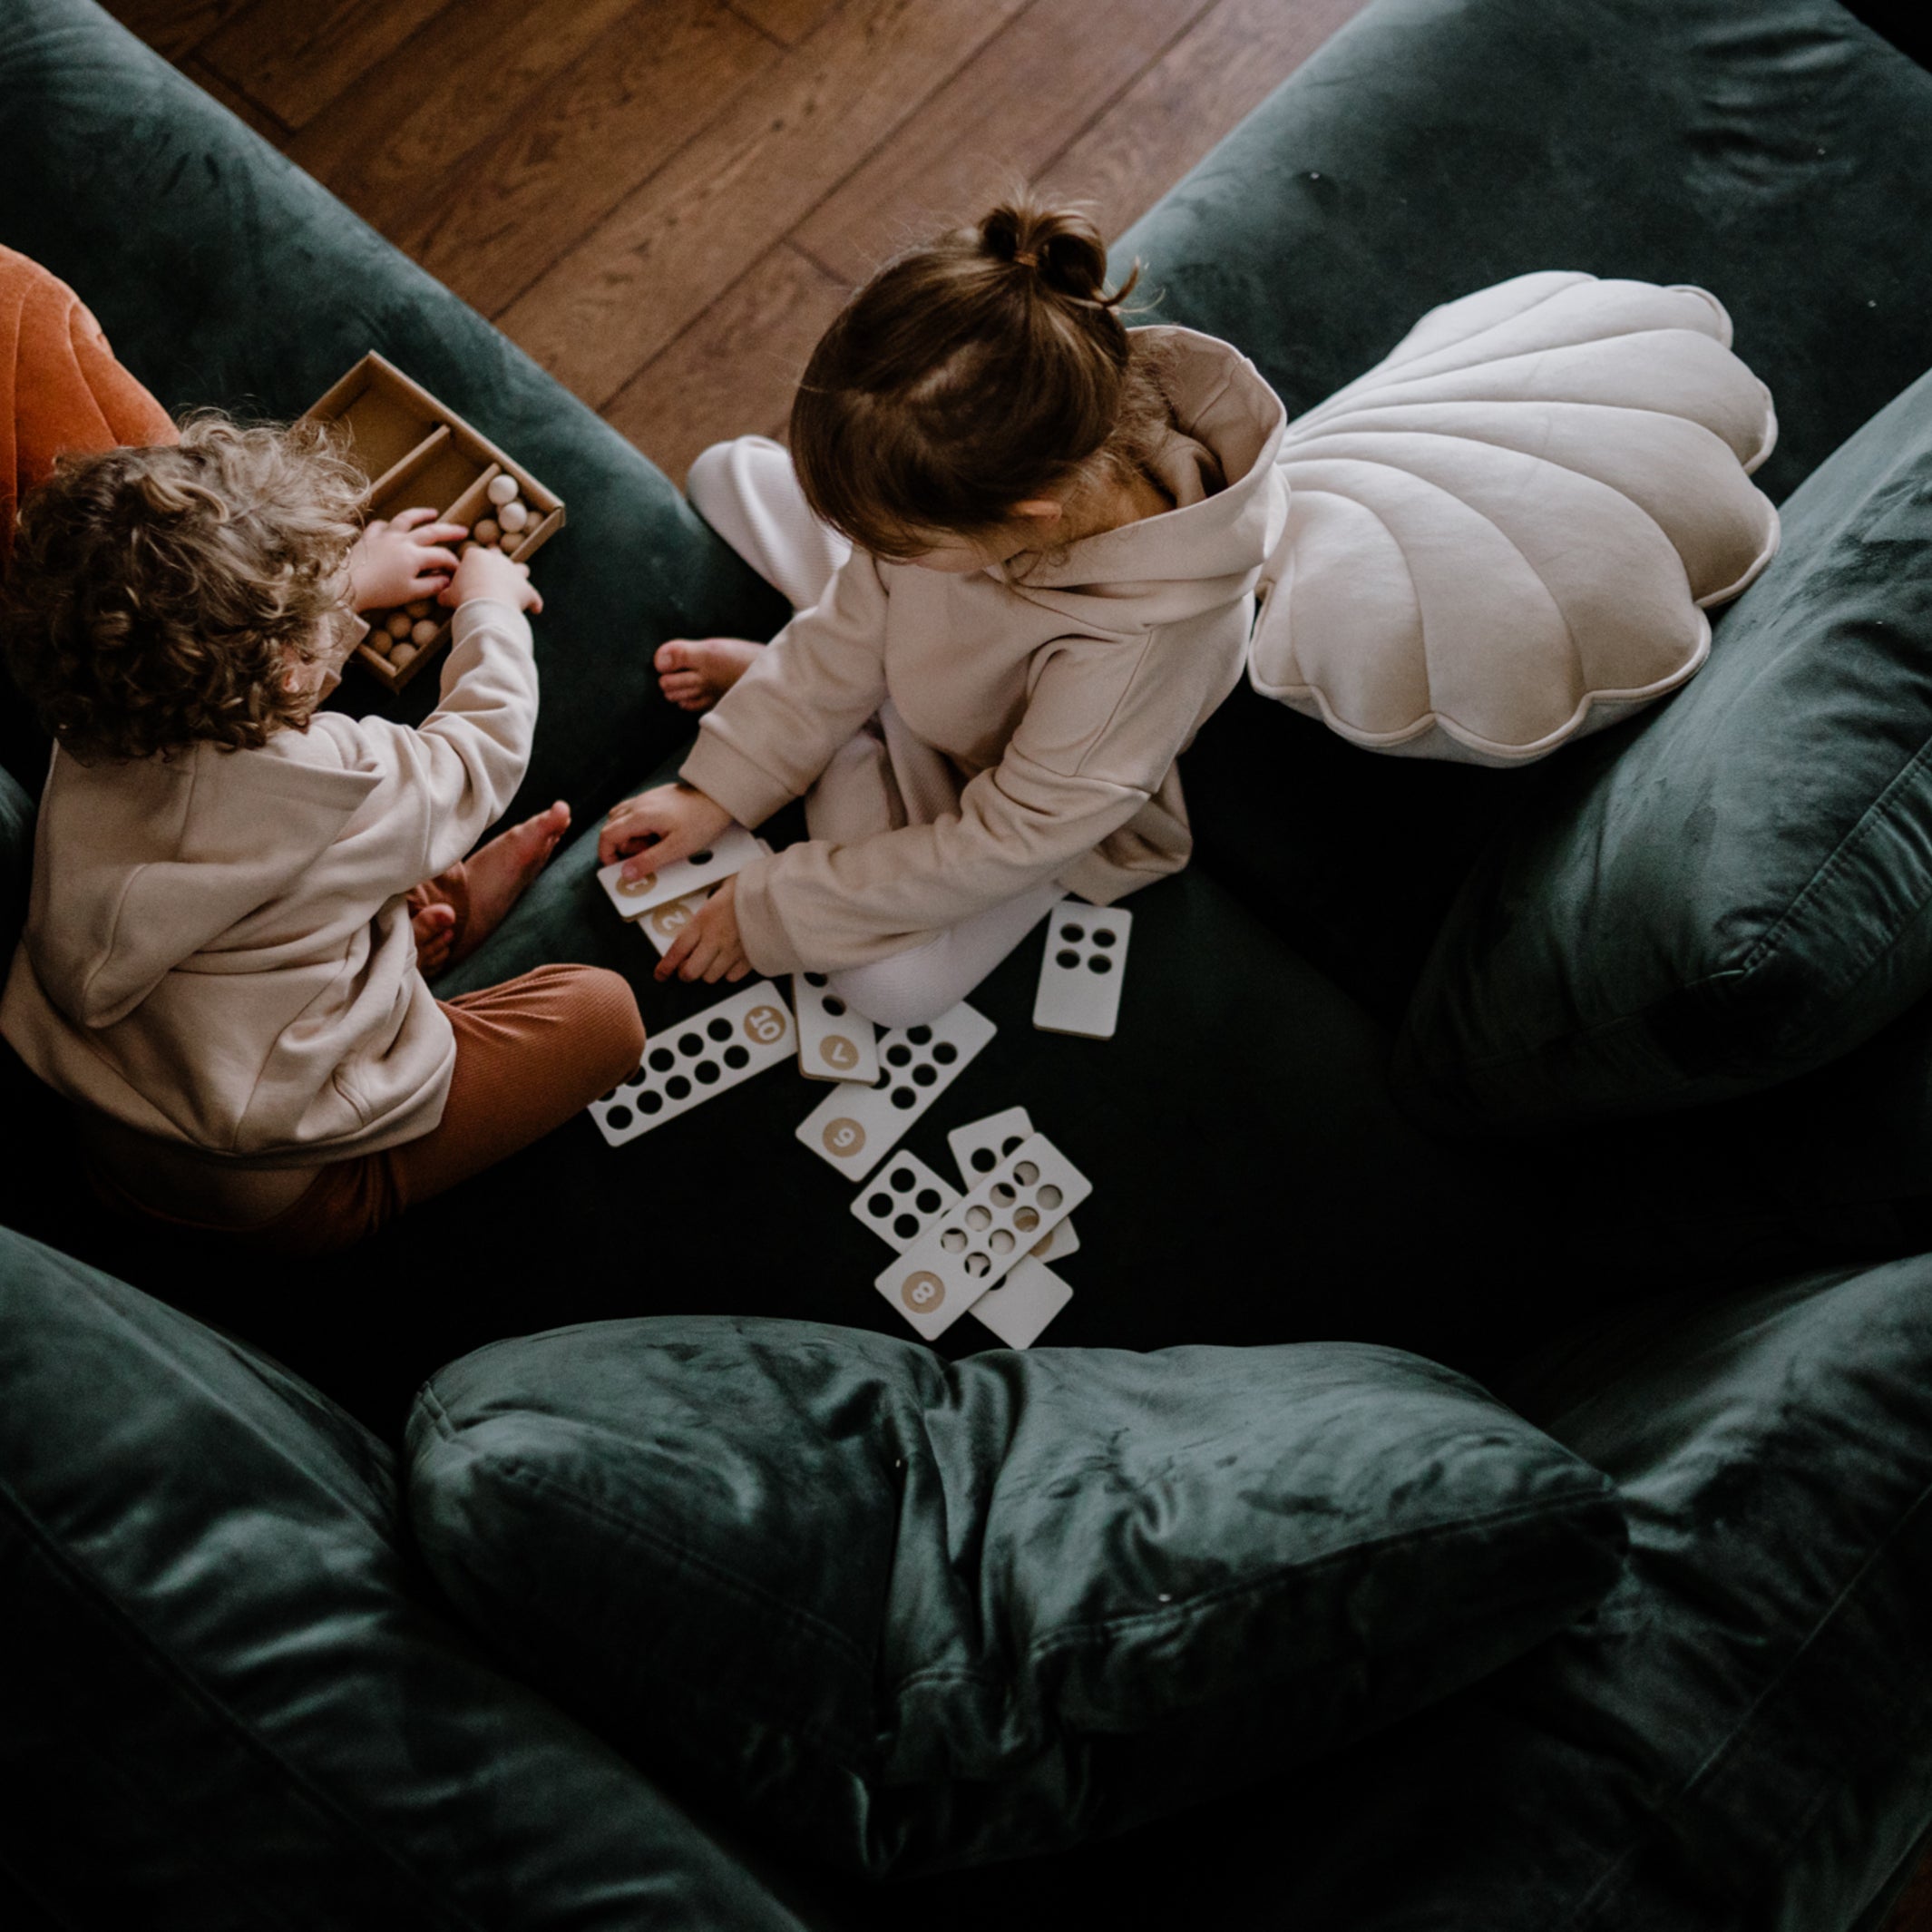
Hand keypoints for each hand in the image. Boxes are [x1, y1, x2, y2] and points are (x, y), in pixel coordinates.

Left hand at [348, 507, 466, 609]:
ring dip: (421, 515)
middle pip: (431, 531)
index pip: (441, 556)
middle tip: (462, 530)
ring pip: (406, 519)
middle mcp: (402, 540)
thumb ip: (431, 585)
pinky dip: (389, 524)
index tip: (459, 571)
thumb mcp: (411, 593)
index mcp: (415, 556)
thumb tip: (447, 580)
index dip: (453, 563)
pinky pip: (380, 526)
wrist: (347, 586)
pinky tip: (391, 527)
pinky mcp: (368, 537)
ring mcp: (384, 536)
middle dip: (449, 530)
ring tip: (432, 512)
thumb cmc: (380, 592)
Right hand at [443, 542, 542, 615]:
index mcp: (476, 556)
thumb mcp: (449, 594)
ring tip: (517, 585)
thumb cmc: (465, 596)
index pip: (472, 555)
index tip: (468, 573)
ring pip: (521, 569)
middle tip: (492, 571)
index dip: (470, 564)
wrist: (485, 604)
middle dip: (496, 561)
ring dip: (519, 576)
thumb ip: (447, 593)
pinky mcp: (527, 589)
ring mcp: (514, 572)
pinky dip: (534, 602)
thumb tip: (441, 597)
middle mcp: (498, 559)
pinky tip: (535, 608)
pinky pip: (533, 596)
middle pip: (498, 554)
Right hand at [598, 782, 733, 877]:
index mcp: (640, 816)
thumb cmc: (702, 821)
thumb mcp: (676, 848)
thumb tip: (626, 874)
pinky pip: (635, 814)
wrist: (719, 797)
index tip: (617, 868)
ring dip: (631, 837)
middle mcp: (638, 804)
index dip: (607, 855)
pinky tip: (659, 834)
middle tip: (646, 856)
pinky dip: (639, 827)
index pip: (607, 835)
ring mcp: (645, 799)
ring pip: (622, 820)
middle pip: (613, 828)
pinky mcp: (654, 798)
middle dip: (624, 848)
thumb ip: (648, 861)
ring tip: (654, 845)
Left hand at [657, 875, 749, 983]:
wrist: (777, 894)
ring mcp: (733, 951)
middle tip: (687, 968)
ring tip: (713, 961)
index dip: (666, 966)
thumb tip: (697, 921)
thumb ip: (706, 909)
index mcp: (704, 920)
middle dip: (686, 973)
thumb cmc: (749, 887)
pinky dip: (729, 973)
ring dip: (708, 972)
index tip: (661, 974)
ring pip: (711, 977)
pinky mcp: (750, 958)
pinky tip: (731, 961)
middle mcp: (715, 939)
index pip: (677, 950)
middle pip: (691, 971)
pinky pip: (733, 977)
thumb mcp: (719, 890)